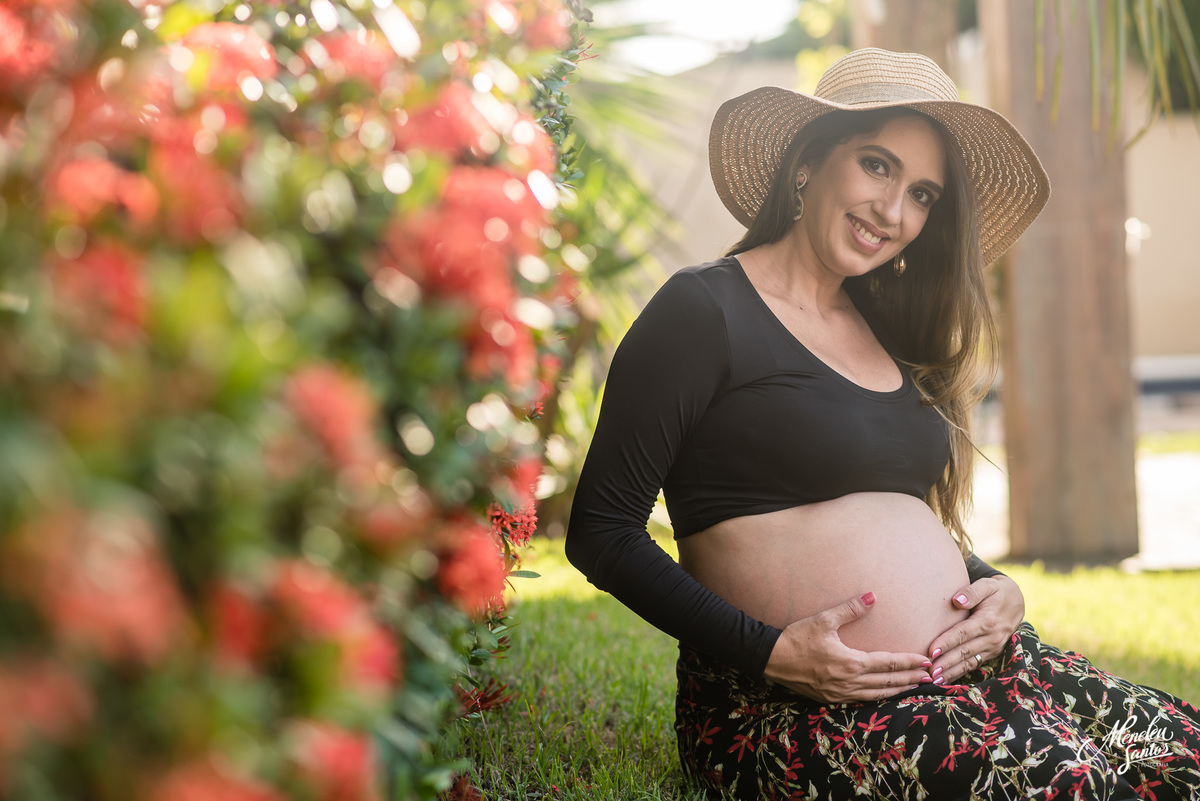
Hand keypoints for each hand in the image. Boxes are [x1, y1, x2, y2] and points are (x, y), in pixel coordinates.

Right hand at [763, 591, 933, 703]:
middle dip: (910, 680)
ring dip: (896, 691)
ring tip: (912, 687)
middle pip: (887, 683)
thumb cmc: (796, 637)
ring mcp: (840, 693)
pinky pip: (861, 700)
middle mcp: (849, 681)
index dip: (909, 663)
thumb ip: (850, 609)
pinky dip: (877, 697)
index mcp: (850, 663)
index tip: (925, 662)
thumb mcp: (823, 620)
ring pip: (876, 695)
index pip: (888, 664)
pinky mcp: (830, 698)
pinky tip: (882, 693)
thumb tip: (872, 597)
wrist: (770, 659)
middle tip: (929, 678)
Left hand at [928, 574, 1024, 683]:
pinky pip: (974, 665)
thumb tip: (957, 600)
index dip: (947, 642)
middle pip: (964, 652)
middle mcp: (992, 637)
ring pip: (969, 662)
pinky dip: (960, 673)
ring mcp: (993, 648)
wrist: (1016, 601)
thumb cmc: (996, 591)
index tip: (931, 650)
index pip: (963, 633)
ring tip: (935, 681)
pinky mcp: (991, 653)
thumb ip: (972, 592)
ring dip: (952, 672)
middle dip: (946, 663)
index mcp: (988, 621)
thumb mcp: (987, 585)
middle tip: (929, 672)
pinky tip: (946, 680)